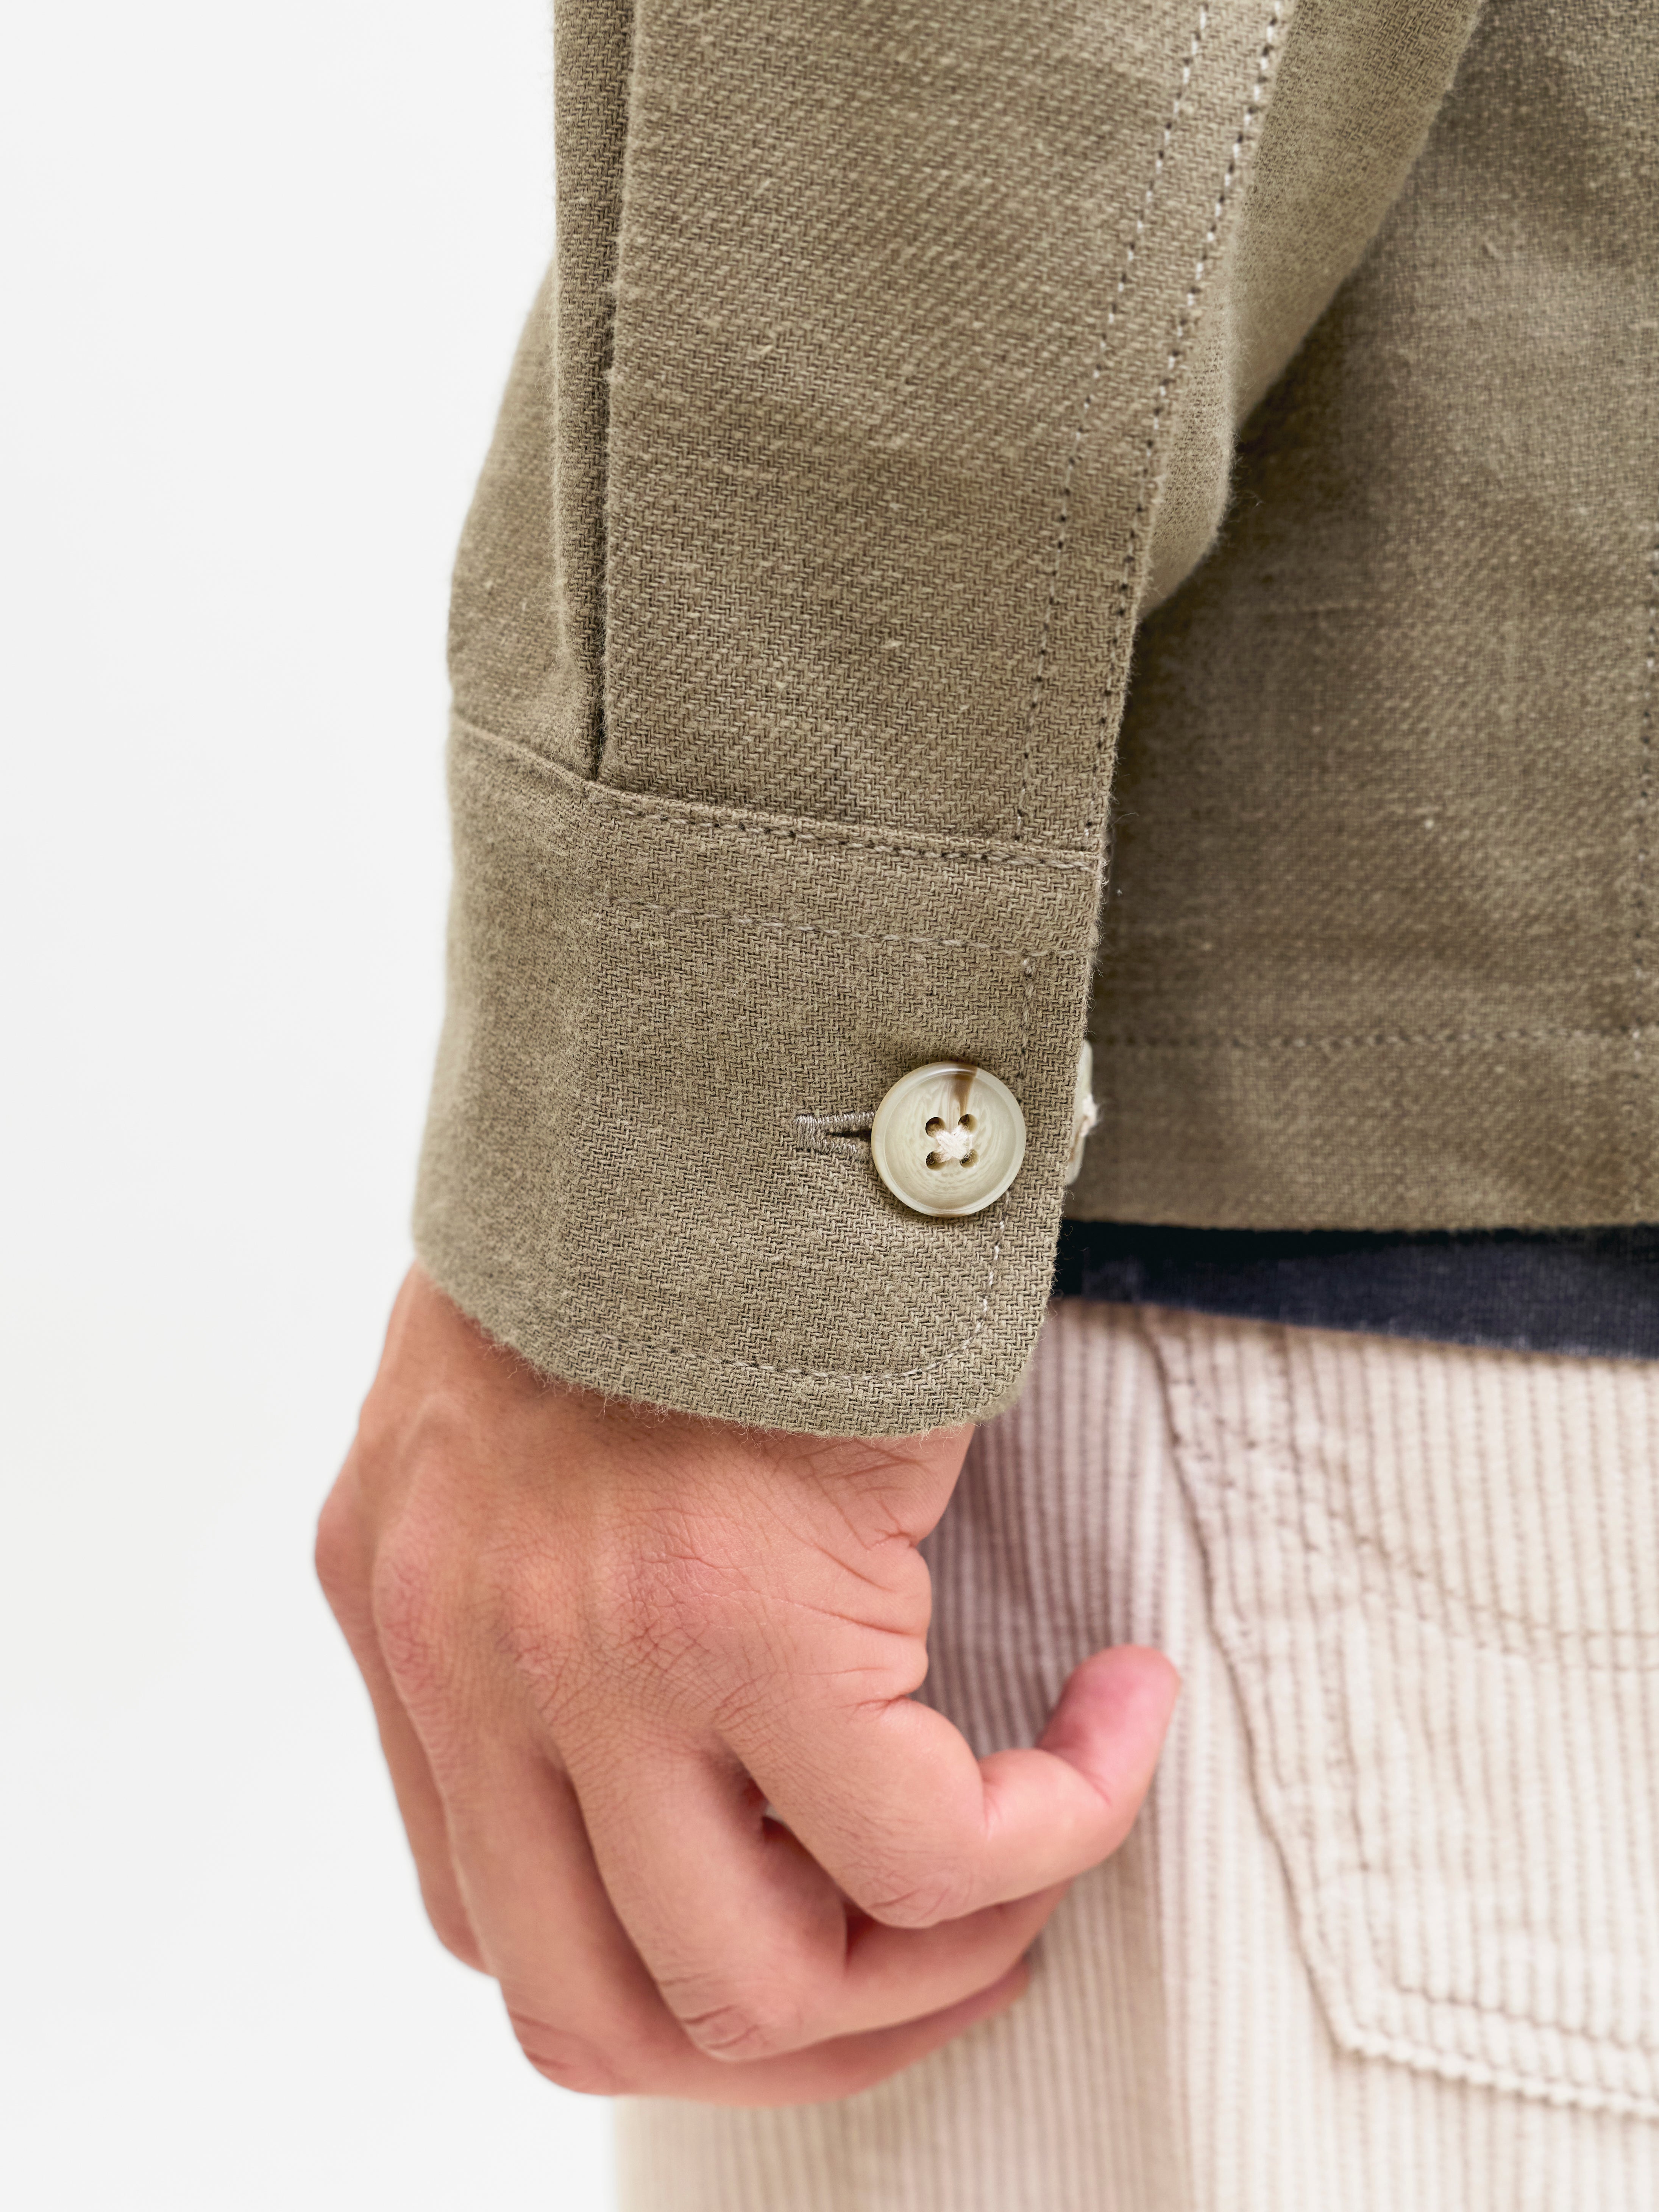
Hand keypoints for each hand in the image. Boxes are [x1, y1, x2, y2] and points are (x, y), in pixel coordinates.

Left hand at [316, 1266, 1177, 2105]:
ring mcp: (588, 1655)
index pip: (499, 1923)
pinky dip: (1049, 1825)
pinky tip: (1111, 1713)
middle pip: (608, 2011)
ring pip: (757, 1985)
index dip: (682, 1974)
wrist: (725, 1047)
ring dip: (930, 1965)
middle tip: (953, 1951)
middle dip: (809, 2029)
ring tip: (1038, 1856)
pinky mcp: (742, 1617)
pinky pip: (928, 1851)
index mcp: (415, 1614)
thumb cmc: (673, 1215)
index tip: (826, 1918)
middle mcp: (469, 1660)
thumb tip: (695, 1758)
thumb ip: (561, 1596)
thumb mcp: (548, 1423)